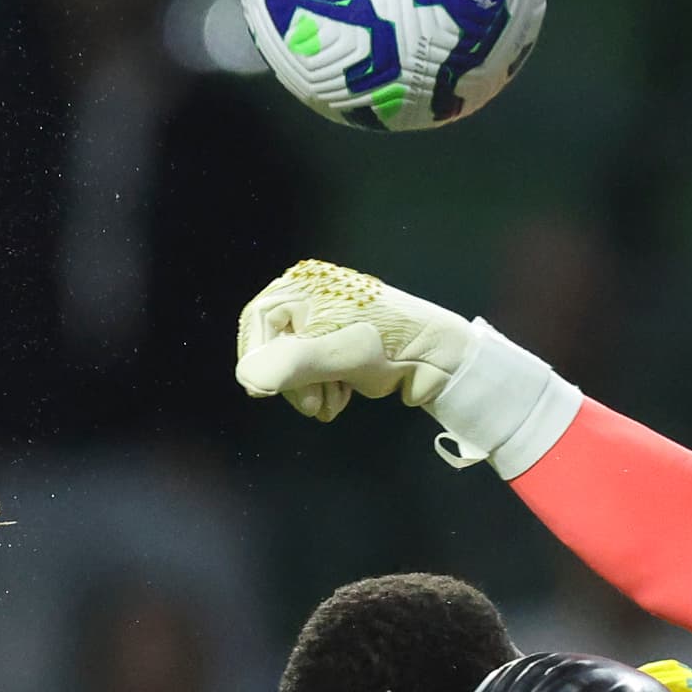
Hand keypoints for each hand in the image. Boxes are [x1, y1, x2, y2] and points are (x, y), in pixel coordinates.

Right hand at [234, 260, 473, 420]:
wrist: (443, 357)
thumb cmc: (393, 346)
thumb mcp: (339, 356)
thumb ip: (290, 365)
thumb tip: (248, 377)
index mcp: (309, 285)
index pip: (259, 320)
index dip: (258, 358)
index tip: (266, 391)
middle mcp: (315, 296)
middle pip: (276, 343)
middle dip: (291, 379)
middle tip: (311, 405)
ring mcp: (329, 320)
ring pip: (295, 360)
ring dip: (308, 388)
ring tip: (331, 403)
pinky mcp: (343, 342)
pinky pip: (315, 367)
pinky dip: (323, 386)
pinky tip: (342, 396)